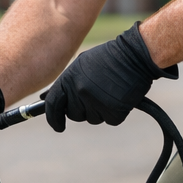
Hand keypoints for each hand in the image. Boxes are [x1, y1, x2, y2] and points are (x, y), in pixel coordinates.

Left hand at [43, 23, 177, 131]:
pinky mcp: (113, 111)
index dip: (53, 118)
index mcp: (68, 79)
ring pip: (92, 118)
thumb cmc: (108, 59)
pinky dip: (115, 112)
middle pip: (74, 114)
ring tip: (109, 91)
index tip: (58, 126)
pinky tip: (119, 97)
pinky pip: (109, 120)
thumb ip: (66, 84)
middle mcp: (80, 92)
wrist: (134, 56)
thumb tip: (47, 100)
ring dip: (99, 110)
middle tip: (95, 95)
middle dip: (83, 109)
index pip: (53, 105)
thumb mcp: (81, 66)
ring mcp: (96, 103)